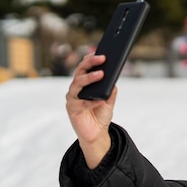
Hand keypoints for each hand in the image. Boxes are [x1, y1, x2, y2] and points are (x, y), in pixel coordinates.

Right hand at [65, 54, 116, 168]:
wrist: (96, 133)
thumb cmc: (100, 114)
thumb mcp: (109, 101)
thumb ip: (110, 90)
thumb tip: (114, 79)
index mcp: (83, 84)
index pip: (84, 68)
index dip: (90, 59)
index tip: (101, 53)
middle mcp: (75, 89)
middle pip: (80, 72)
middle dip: (90, 63)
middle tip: (102, 58)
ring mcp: (72, 99)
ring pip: (77, 84)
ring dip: (89, 78)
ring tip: (101, 74)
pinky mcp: (72, 110)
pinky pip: (81, 103)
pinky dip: (91, 101)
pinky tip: (100, 99)